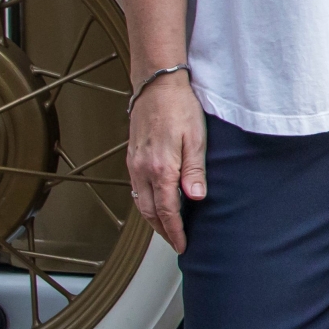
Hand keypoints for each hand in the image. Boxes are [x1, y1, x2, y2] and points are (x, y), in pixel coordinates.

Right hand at [126, 71, 204, 254]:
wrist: (157, 84)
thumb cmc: (180, 107)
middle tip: (176, 241)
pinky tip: (155, 202)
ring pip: (139, 201)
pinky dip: (145, 202)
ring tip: (168, 227)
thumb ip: (194, 170)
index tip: (182, 244)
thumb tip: (195, 198)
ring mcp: (134, 163)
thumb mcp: (196, 138)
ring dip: (152, 218)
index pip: (166, 210)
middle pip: (149, 211)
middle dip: (162, 230)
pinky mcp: (132, 156)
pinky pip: (135, 188)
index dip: (174, 231)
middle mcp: (142, 169)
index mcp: (160, 168)